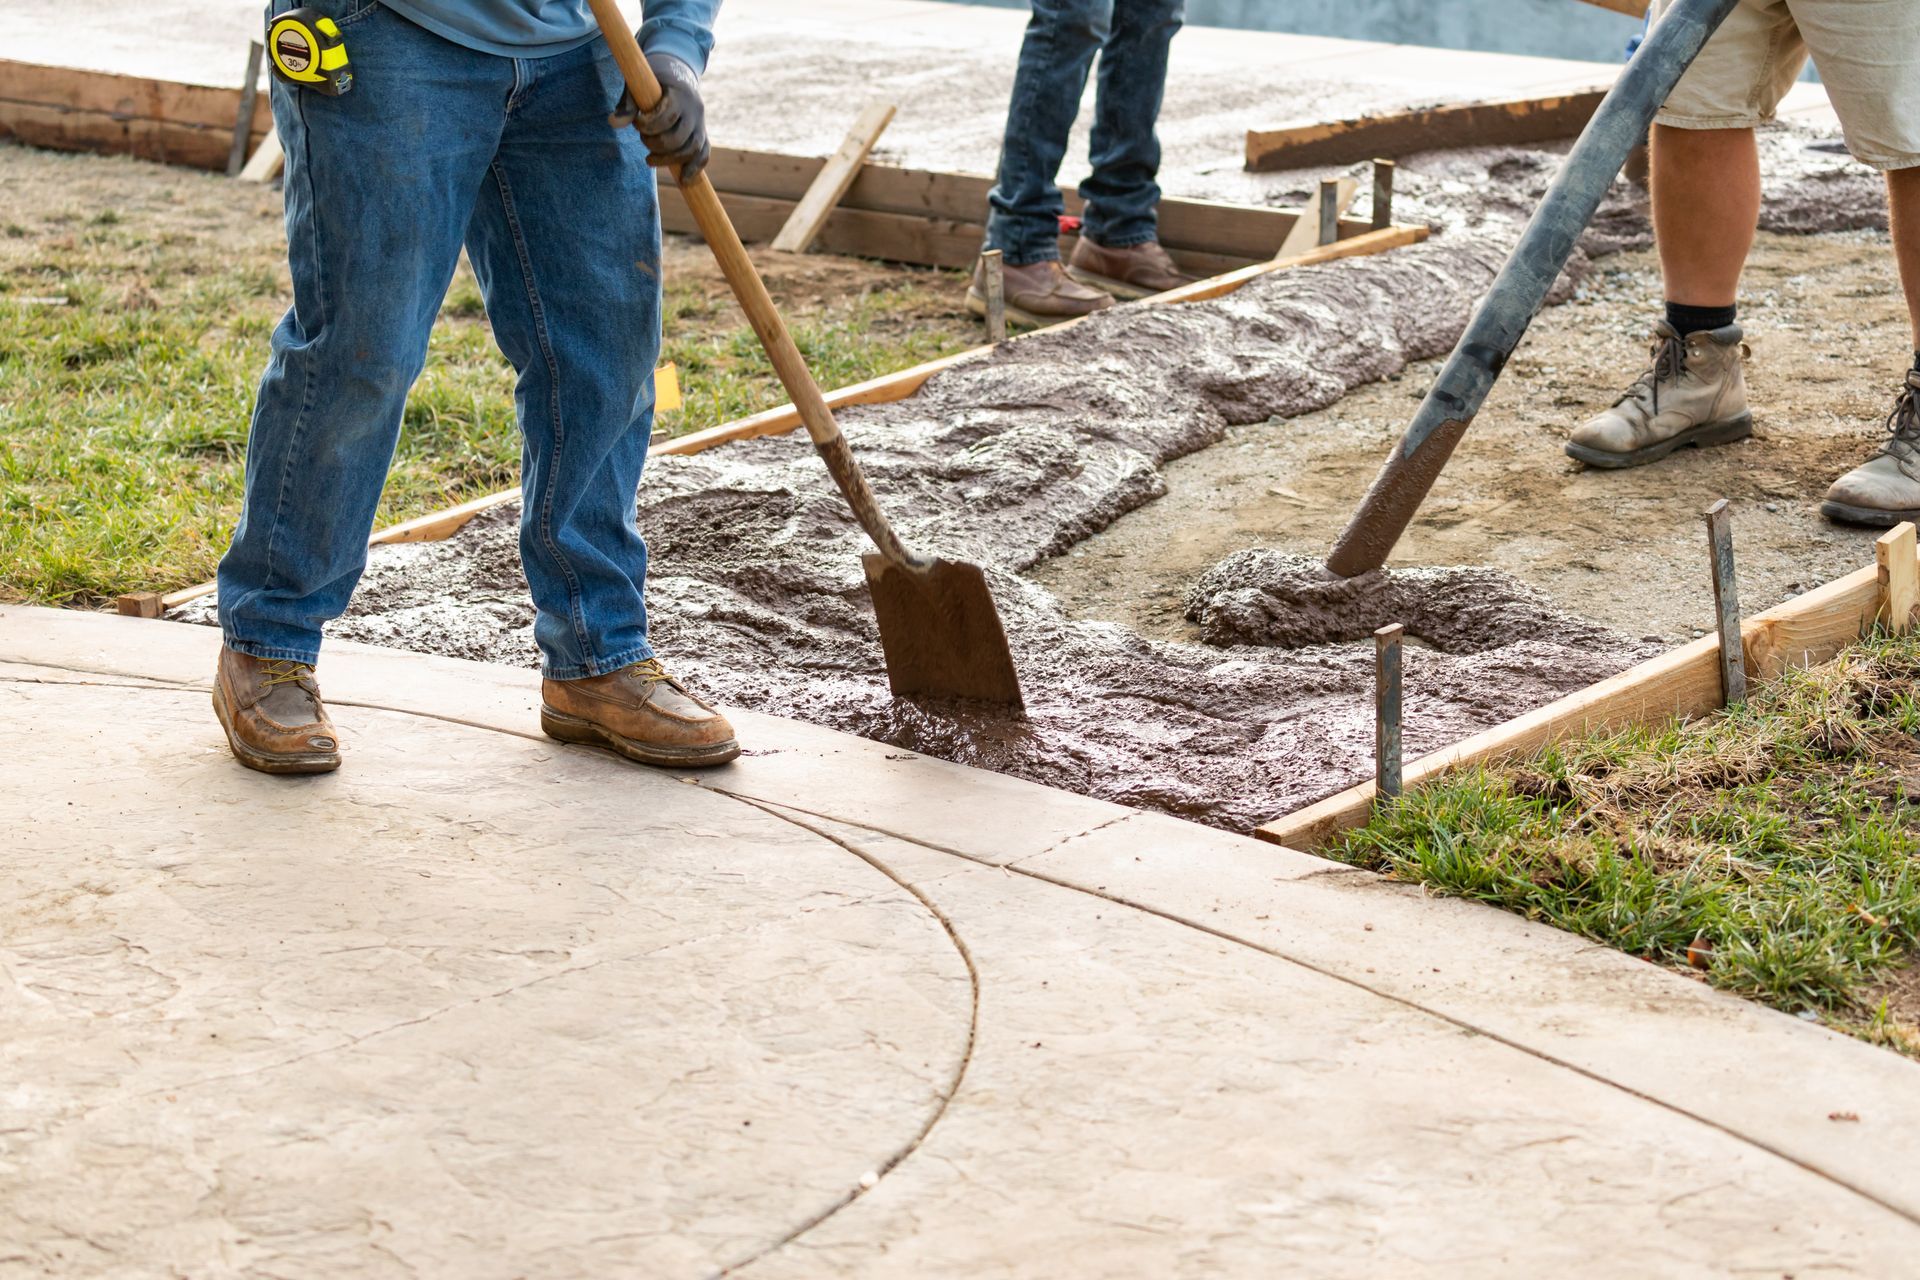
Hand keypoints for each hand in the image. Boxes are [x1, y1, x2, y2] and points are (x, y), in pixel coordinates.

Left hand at [608, 52, 708, 180]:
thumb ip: (627, 105)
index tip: (636, 123)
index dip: (648, 126)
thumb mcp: (637, 86)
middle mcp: (694, 111)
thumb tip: (613, 123)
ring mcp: (700, 124)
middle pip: (679, 138)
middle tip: (642, 140)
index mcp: (679, 95)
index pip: (666, 117)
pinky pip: (703, 155)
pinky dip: (694, 168)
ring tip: (649, 160)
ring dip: (669, 160)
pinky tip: (683, 180)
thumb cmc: (652, 82)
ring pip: (692, 149)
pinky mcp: (702, 134)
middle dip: (656, 145)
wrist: (676, 75)